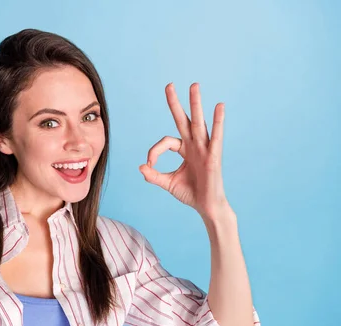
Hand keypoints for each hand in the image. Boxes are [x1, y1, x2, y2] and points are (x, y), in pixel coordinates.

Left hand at [138, 83, 231, 220]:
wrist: (206, 207)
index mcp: (184, 150)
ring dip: (196, 104)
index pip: (165, 142)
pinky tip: (219, 107)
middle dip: (176, 103)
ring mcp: (205, 149)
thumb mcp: (167, 183)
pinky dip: (218, 121)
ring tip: (194, 85)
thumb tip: (140, 167)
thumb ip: (153, 175)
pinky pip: (216, 136)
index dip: (154, 152)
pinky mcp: (214, 156)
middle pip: (183, 120)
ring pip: (199, 122)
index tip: (149, 165)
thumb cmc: (190, 193)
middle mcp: (194, 145)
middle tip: (169, 85)